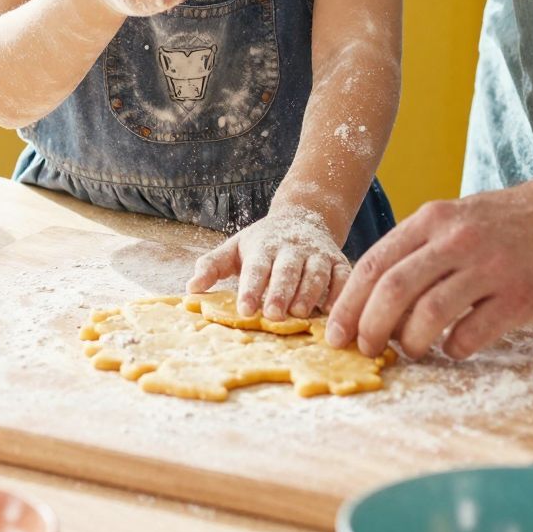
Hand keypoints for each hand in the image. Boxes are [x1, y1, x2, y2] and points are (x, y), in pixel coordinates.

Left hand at [187, 205, 350, 322]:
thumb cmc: (264, 242)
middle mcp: (292, 248)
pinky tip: (331, 309)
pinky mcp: (338, 261)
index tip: (244, 309)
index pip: (257, 267)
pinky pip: (342, 276)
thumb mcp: (235, 247)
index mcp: (265, 246)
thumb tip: (190, 288)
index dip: (251, 288)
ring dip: (308, 293)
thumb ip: (212, 266)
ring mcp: (317, 254)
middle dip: (280, 292)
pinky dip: (339, 291)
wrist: (304, 216)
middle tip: (273, 315)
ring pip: (315, 273)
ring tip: (298, 313)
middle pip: (287, 270)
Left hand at [324, 178, 532, 361]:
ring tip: (414, 350)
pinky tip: (456, 347)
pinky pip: (470, 335)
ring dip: (411, 343)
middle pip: (393, 291)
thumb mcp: (457, 219)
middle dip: (370, 329)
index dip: (349, 303)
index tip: (337, 332)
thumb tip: (373, 297)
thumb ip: (420, 249)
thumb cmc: (511, 222)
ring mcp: (488, 268)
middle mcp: (456, 240)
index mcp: (434, 219)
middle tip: (367, 350)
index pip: (374, 264)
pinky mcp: (518, 297)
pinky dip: (454, 349)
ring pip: (427, 316)